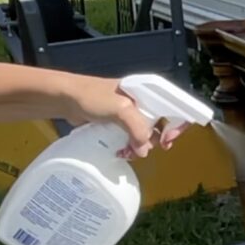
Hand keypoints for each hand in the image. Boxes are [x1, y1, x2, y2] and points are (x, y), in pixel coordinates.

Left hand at [62, 74, 184, 158]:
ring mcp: (132, 114)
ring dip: (140, 148)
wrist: (67, 99)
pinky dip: (130, 148)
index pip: (176, 107)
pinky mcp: (121, 124)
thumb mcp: (120, 110)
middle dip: (156, 141)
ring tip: (128, 153)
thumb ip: (137, 129)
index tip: (166, 139)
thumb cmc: (92, 96)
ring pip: (147, 136)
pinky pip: (133, 139)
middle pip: (163, 125)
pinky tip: (121, 152)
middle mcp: (144, 102)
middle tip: (144, 150)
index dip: (177, 125)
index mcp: (149, 91)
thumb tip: (144, 151)